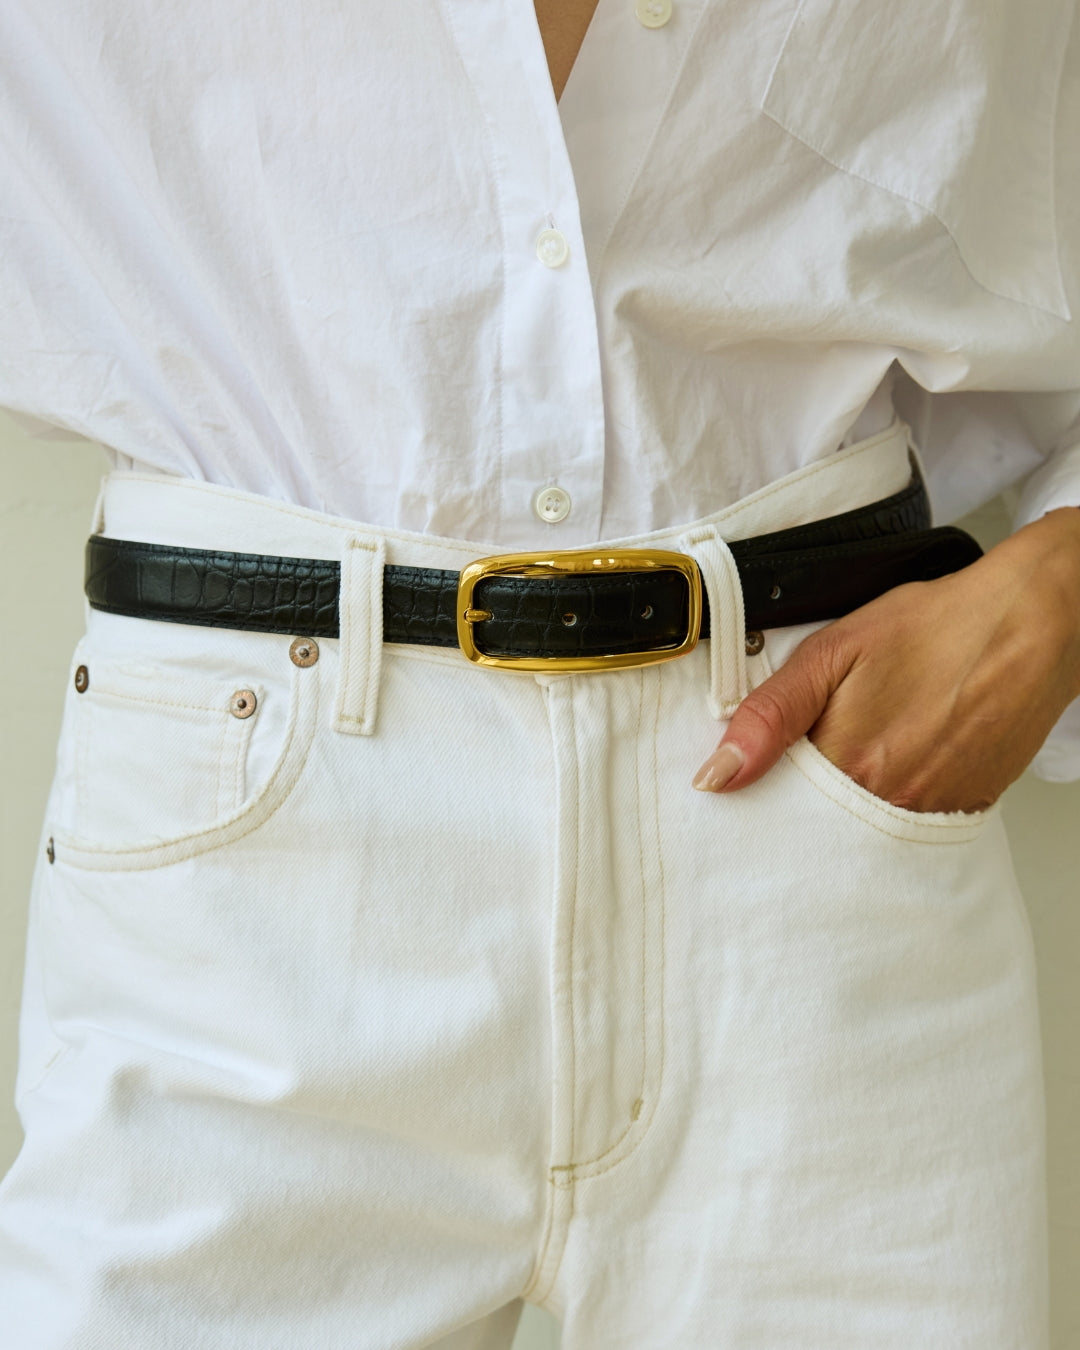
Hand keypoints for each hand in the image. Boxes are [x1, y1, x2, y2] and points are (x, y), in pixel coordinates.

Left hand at [692, 507, 1079, 812]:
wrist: (1030, 625)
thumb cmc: (936, 628)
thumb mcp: (833, 653)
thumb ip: (769, 715)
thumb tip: (716, 775)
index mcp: (848, 766)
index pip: (776, 811)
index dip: (761, 794)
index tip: (752, 781)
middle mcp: (890, 804)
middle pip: (821, 828)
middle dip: (805, 801)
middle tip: (823, 746)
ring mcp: (931, 813)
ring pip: (865, 827)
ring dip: (851, 798)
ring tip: (868, 743)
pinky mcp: (963, 810)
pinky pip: (910, 821)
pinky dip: (894, 797)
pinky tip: (900, 757)